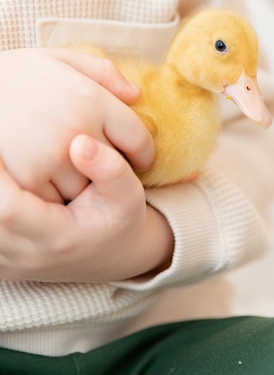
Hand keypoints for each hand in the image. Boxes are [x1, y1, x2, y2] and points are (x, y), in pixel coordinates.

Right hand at [0, 48, 154, 201]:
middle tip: (101, 163)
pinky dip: (55, 194)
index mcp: (91, 99)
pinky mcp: (26, 181)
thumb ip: (102, 74)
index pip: (139, 139)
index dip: (144, 152)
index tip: (140, 157)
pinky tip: (47, 177)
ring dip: (84, 184)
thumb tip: (136, 96)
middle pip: (115, 167)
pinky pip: (56, 201)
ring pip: (88, 189)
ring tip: (70, 169)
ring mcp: (51, 159)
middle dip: (112, 167)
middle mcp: (76, 130)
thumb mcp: (60, 59)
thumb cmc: (16, 74)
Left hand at [0, 135, 173, 282]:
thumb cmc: (122, 219)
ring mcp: (9, 262)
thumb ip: (110, 169)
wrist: (116, 255)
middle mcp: (26, 255)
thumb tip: (80, 143)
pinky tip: (2, 178)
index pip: (7, 209)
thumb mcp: (128, 195)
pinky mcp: (1, 261)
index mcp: (57, 239)